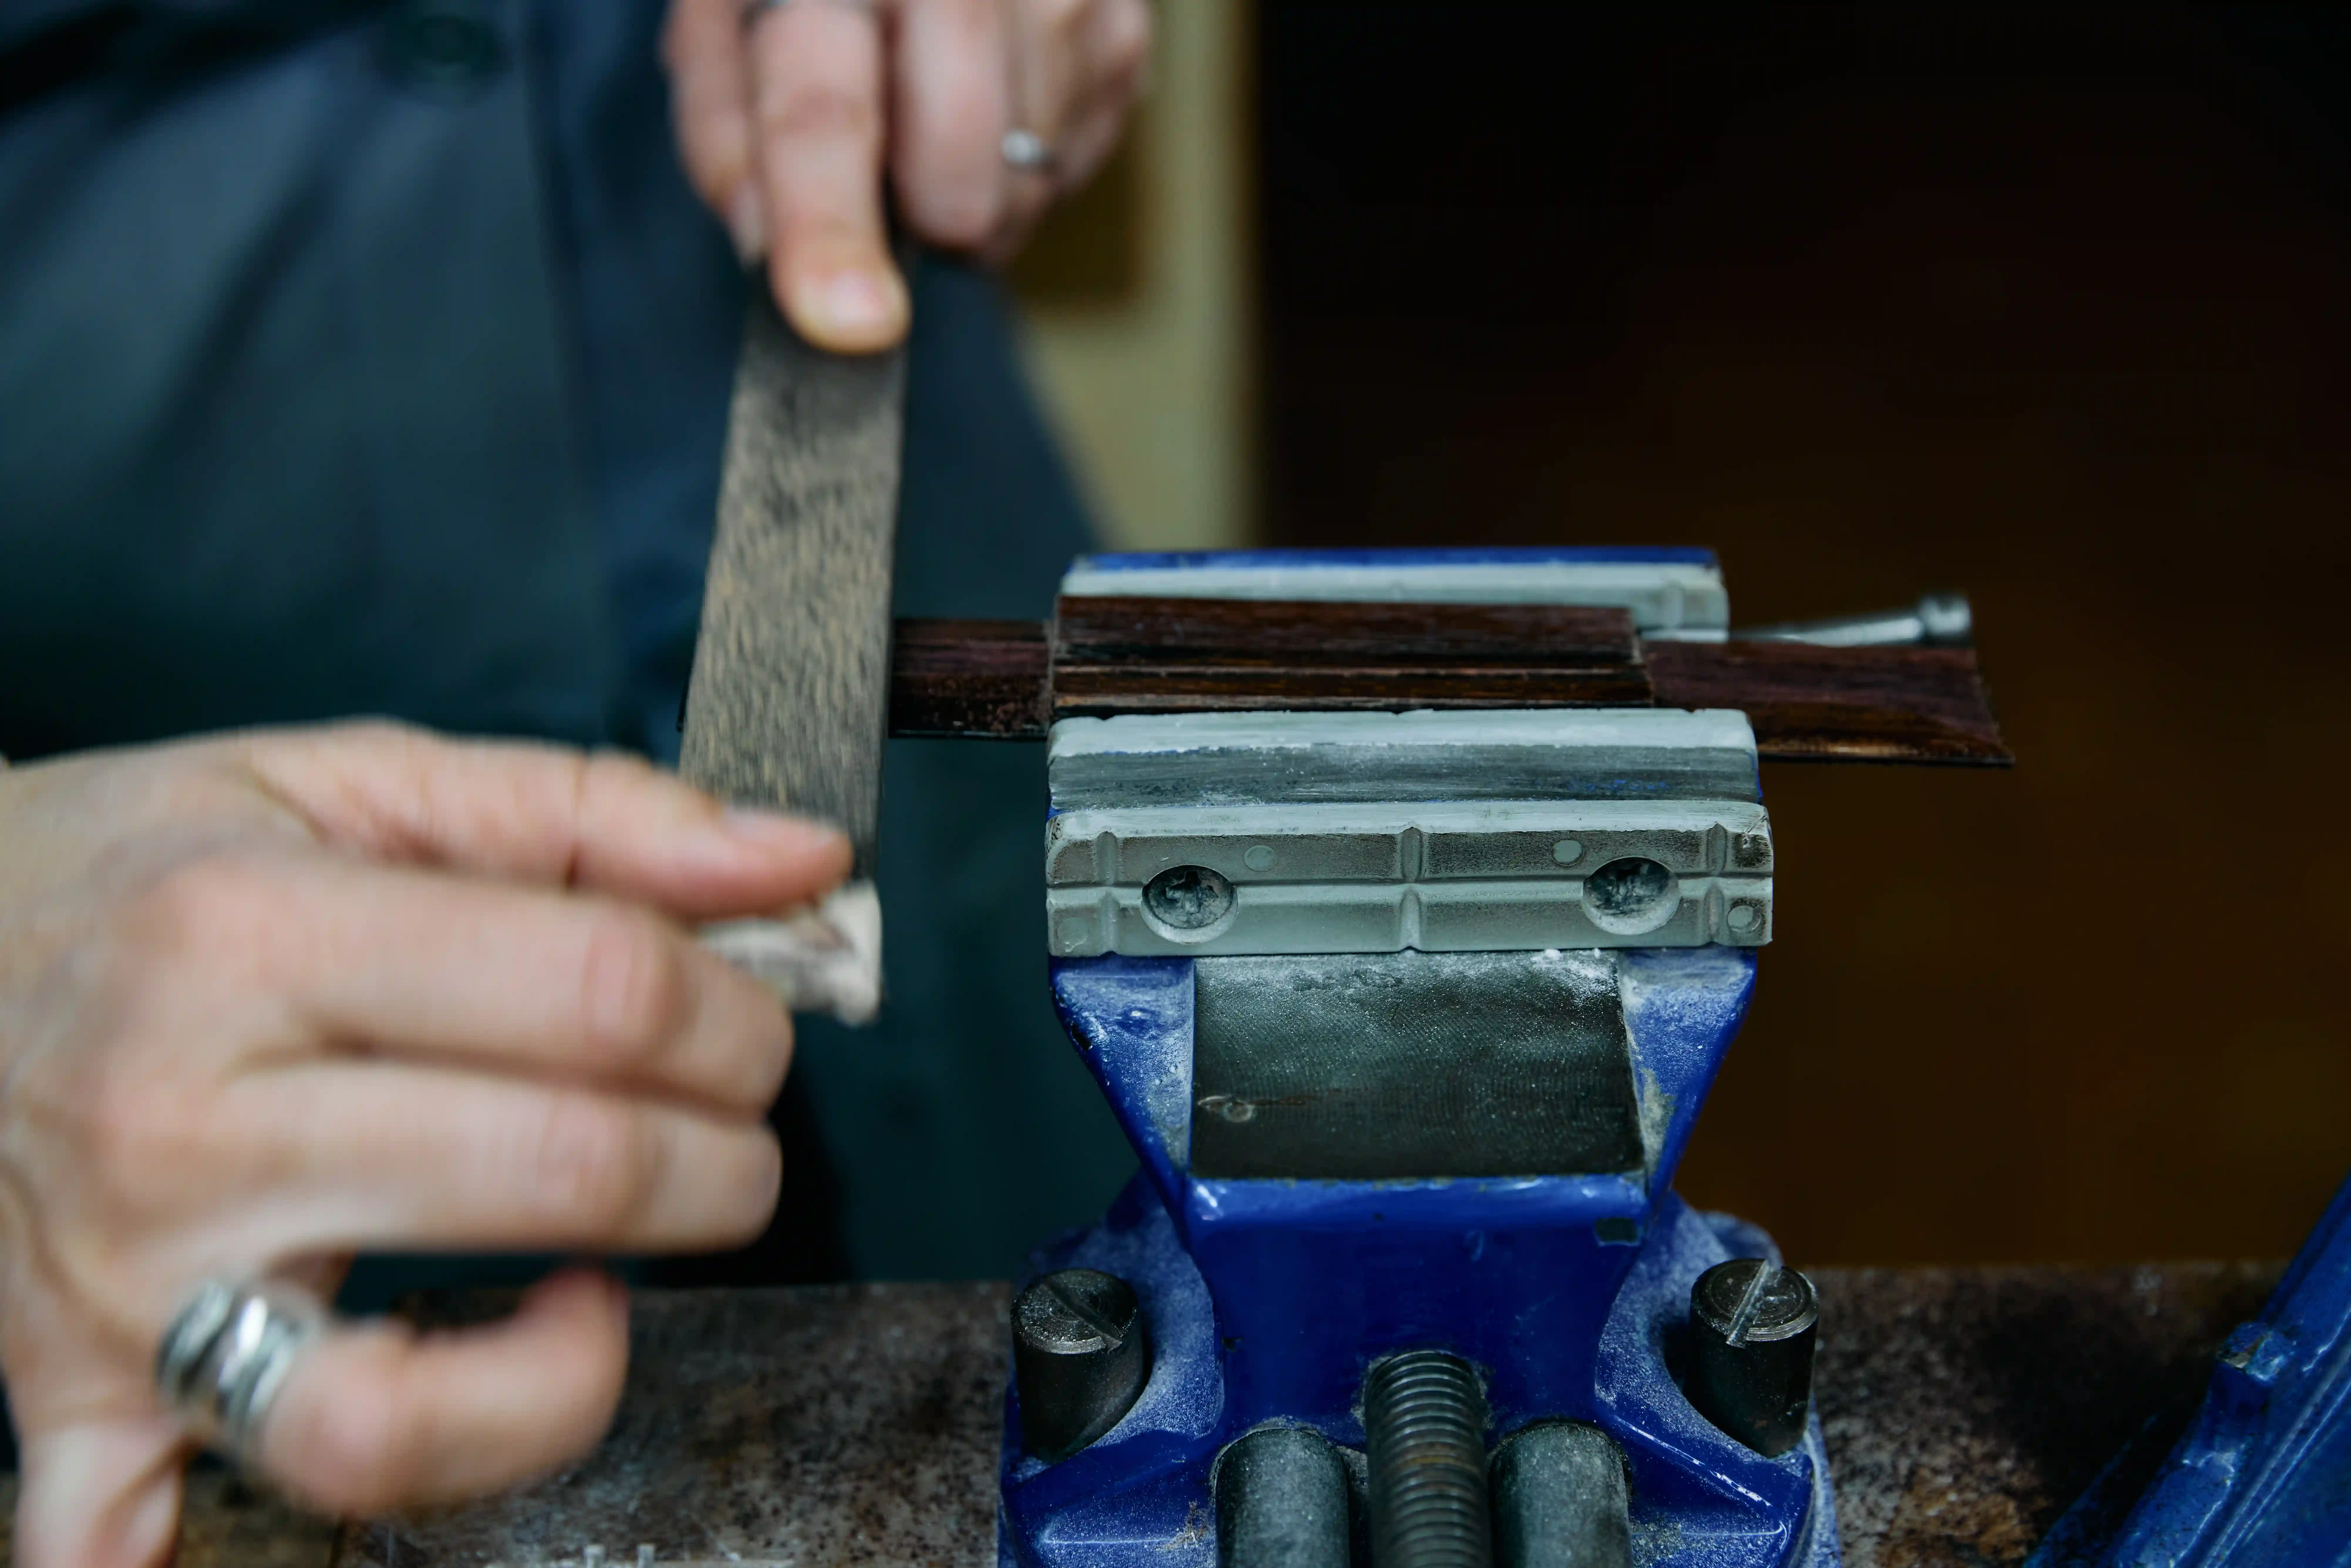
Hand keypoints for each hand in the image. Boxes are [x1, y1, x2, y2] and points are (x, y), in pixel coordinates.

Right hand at [0, 724, 849, 1566]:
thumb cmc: (150, 866)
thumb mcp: (356, 780)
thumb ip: (595, 811)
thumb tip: (797, 858)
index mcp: (252, 937)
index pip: (603, 995)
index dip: (735, 1016)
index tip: (742, 1028)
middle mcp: (182, 1118)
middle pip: (559, 1172)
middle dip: (718, 1166)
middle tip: (720, 1139)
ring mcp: (123, 1282)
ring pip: (386, 1414)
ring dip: (565, 1376)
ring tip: (600, 1292)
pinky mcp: (72, 1389)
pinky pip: (140, 1537)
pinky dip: (253, 1532)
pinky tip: (396, 1444)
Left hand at [665, 0, 1152, 350]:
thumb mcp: (730, 13)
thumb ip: (725, 126)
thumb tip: (765, 244)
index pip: (828, 112)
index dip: (831, 224)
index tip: (849, 324)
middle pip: (958, 183)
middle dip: (921, 216)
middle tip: (891, 164)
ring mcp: (1066, 2)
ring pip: (1023, 196)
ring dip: (972, 190)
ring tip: (940, 104)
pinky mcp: (1124, 37)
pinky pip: (1071, 171)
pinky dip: (1024, 160)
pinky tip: (995, 88)